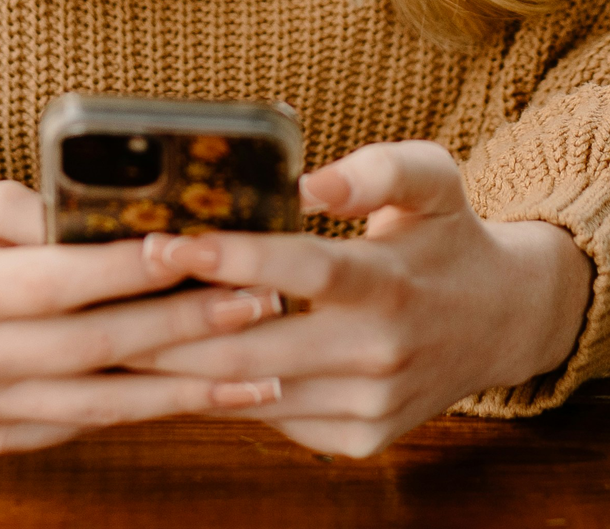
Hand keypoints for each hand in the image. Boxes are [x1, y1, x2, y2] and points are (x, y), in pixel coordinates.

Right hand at [0, 181, 282, 453]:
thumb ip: (44, 214)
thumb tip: (133, 214)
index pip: (64, 280)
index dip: (133, 267)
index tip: (200, 246)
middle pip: (99, 347)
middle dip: (189, 326)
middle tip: (263, 300)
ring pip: (105, 403)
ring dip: (191, 387)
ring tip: (265, 366)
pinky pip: (83, 423)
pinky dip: (147, 409)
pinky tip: (205, 395)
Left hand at [128, 141, 593, 457]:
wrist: (500, 322)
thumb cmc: (448, 234)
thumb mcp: (431, 177)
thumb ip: (375, 169)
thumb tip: (307, 180)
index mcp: (389, 283)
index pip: (299, 269)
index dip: (230, 257)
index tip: (166, 241)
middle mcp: (377, 353)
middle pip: (255, 345)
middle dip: (172, 323)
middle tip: (108, 298)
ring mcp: (366, 406)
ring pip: (253, 392)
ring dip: (181, 366)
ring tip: (116, 334)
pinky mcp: (355, 440)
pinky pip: (272, 417)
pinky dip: (221, 391)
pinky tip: (172, 365)